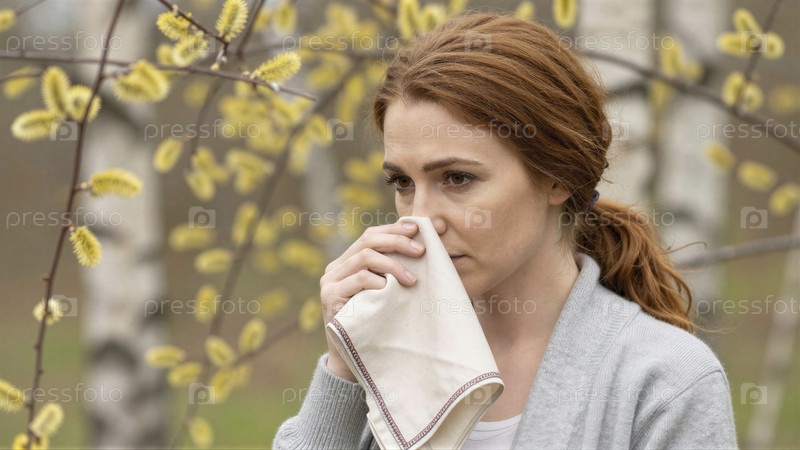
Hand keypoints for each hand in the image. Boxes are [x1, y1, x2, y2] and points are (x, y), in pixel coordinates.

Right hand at [320, 220, 425, 379]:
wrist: (353, 360)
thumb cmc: (376, 323)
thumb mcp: (385, 292)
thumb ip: (393, 271)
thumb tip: (424, 247)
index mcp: (348, 261)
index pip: (371, 235)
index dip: (394, 229)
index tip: (418, 228)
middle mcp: (335, 268)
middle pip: (367, 240)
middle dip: (397, 241)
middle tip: (421, 250)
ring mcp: (330, 282)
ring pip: (364, 258)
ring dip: (393, 265)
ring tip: (412, 280)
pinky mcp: (330, 297)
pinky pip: (358, 279)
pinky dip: (378, 282)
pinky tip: (391, 290)